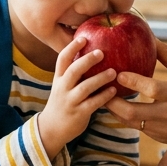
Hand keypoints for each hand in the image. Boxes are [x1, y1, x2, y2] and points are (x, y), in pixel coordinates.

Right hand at [38, 36, 117, 155]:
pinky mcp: (78, 114)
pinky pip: (93, 103)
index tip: (83, 37)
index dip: (72, 47)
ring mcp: (70, 101)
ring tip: (113, 71)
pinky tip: (114, 90)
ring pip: (85, 87)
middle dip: (87, 60)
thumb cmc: (63, 102)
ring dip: (100, 78)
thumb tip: (93, 52)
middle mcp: (62, 88)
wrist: (52, 128)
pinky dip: (104, 96)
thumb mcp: (63, 85)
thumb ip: (74, 72)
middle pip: (73, 70)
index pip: (62, 59)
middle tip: (101, 52)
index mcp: (59, 78)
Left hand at [105, 40, 166, 149]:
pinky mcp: (159, 138)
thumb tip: (149, 35)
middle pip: (132, 112)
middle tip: (99, 87)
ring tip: (102, 95)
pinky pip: (137, 127)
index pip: (151, 89)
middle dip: (111, 101)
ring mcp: (163, 130)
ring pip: (130, 122)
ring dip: (114, 110)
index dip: (132, 81)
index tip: (117, 71)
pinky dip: (125, 116)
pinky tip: (117, 105)